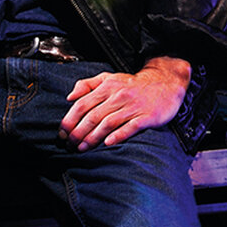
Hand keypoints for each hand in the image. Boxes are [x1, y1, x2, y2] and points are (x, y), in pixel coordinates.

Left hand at [59, 56, 190, 151]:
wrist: (164, 83)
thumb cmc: (131, 84)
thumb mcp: (108, 78)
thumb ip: (86, 85)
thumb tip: (69, 97)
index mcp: (106, 87)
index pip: (82, 104)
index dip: (70, 119)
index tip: (62, 133)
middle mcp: (118, 96)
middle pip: (93, 116)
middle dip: (78, 132)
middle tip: (69, 145)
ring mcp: (133, 106)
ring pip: (108, 123)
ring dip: (93, 137)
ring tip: (82, 148)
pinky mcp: (147, 116)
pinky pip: (131, 126)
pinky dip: (119, 135)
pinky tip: (108, 143)